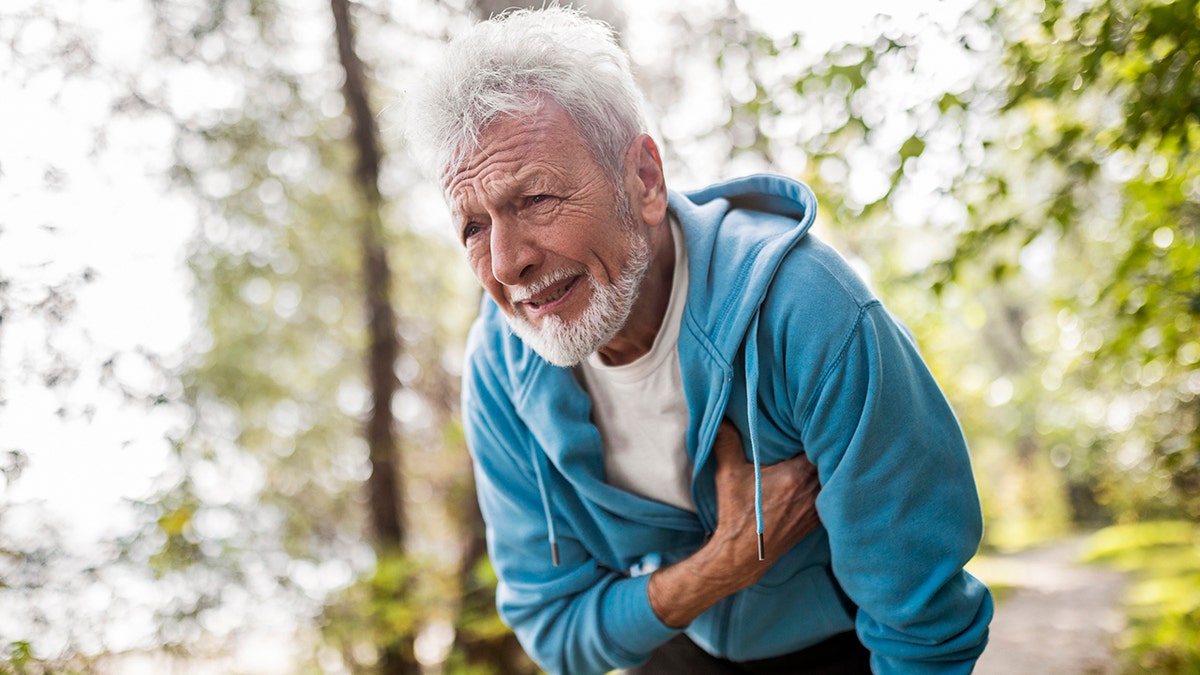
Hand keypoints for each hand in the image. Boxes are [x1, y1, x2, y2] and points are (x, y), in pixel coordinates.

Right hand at [647, 420, 820, 626]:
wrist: (743, 554)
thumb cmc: (736, 514)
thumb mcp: (727, 475)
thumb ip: (726, 443)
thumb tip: (722, 417)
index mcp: (795, 476)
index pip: (820, 444)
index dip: (822, 430)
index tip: (816, 419)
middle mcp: (812, 491)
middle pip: (832, 458)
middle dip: (828, 444)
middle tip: (823, 430)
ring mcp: (817, 506)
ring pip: (835, 476)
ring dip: (830, 464)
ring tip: (826, 449)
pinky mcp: (817, 518)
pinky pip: (832, 494)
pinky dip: (829, 483)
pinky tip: (822, 475)